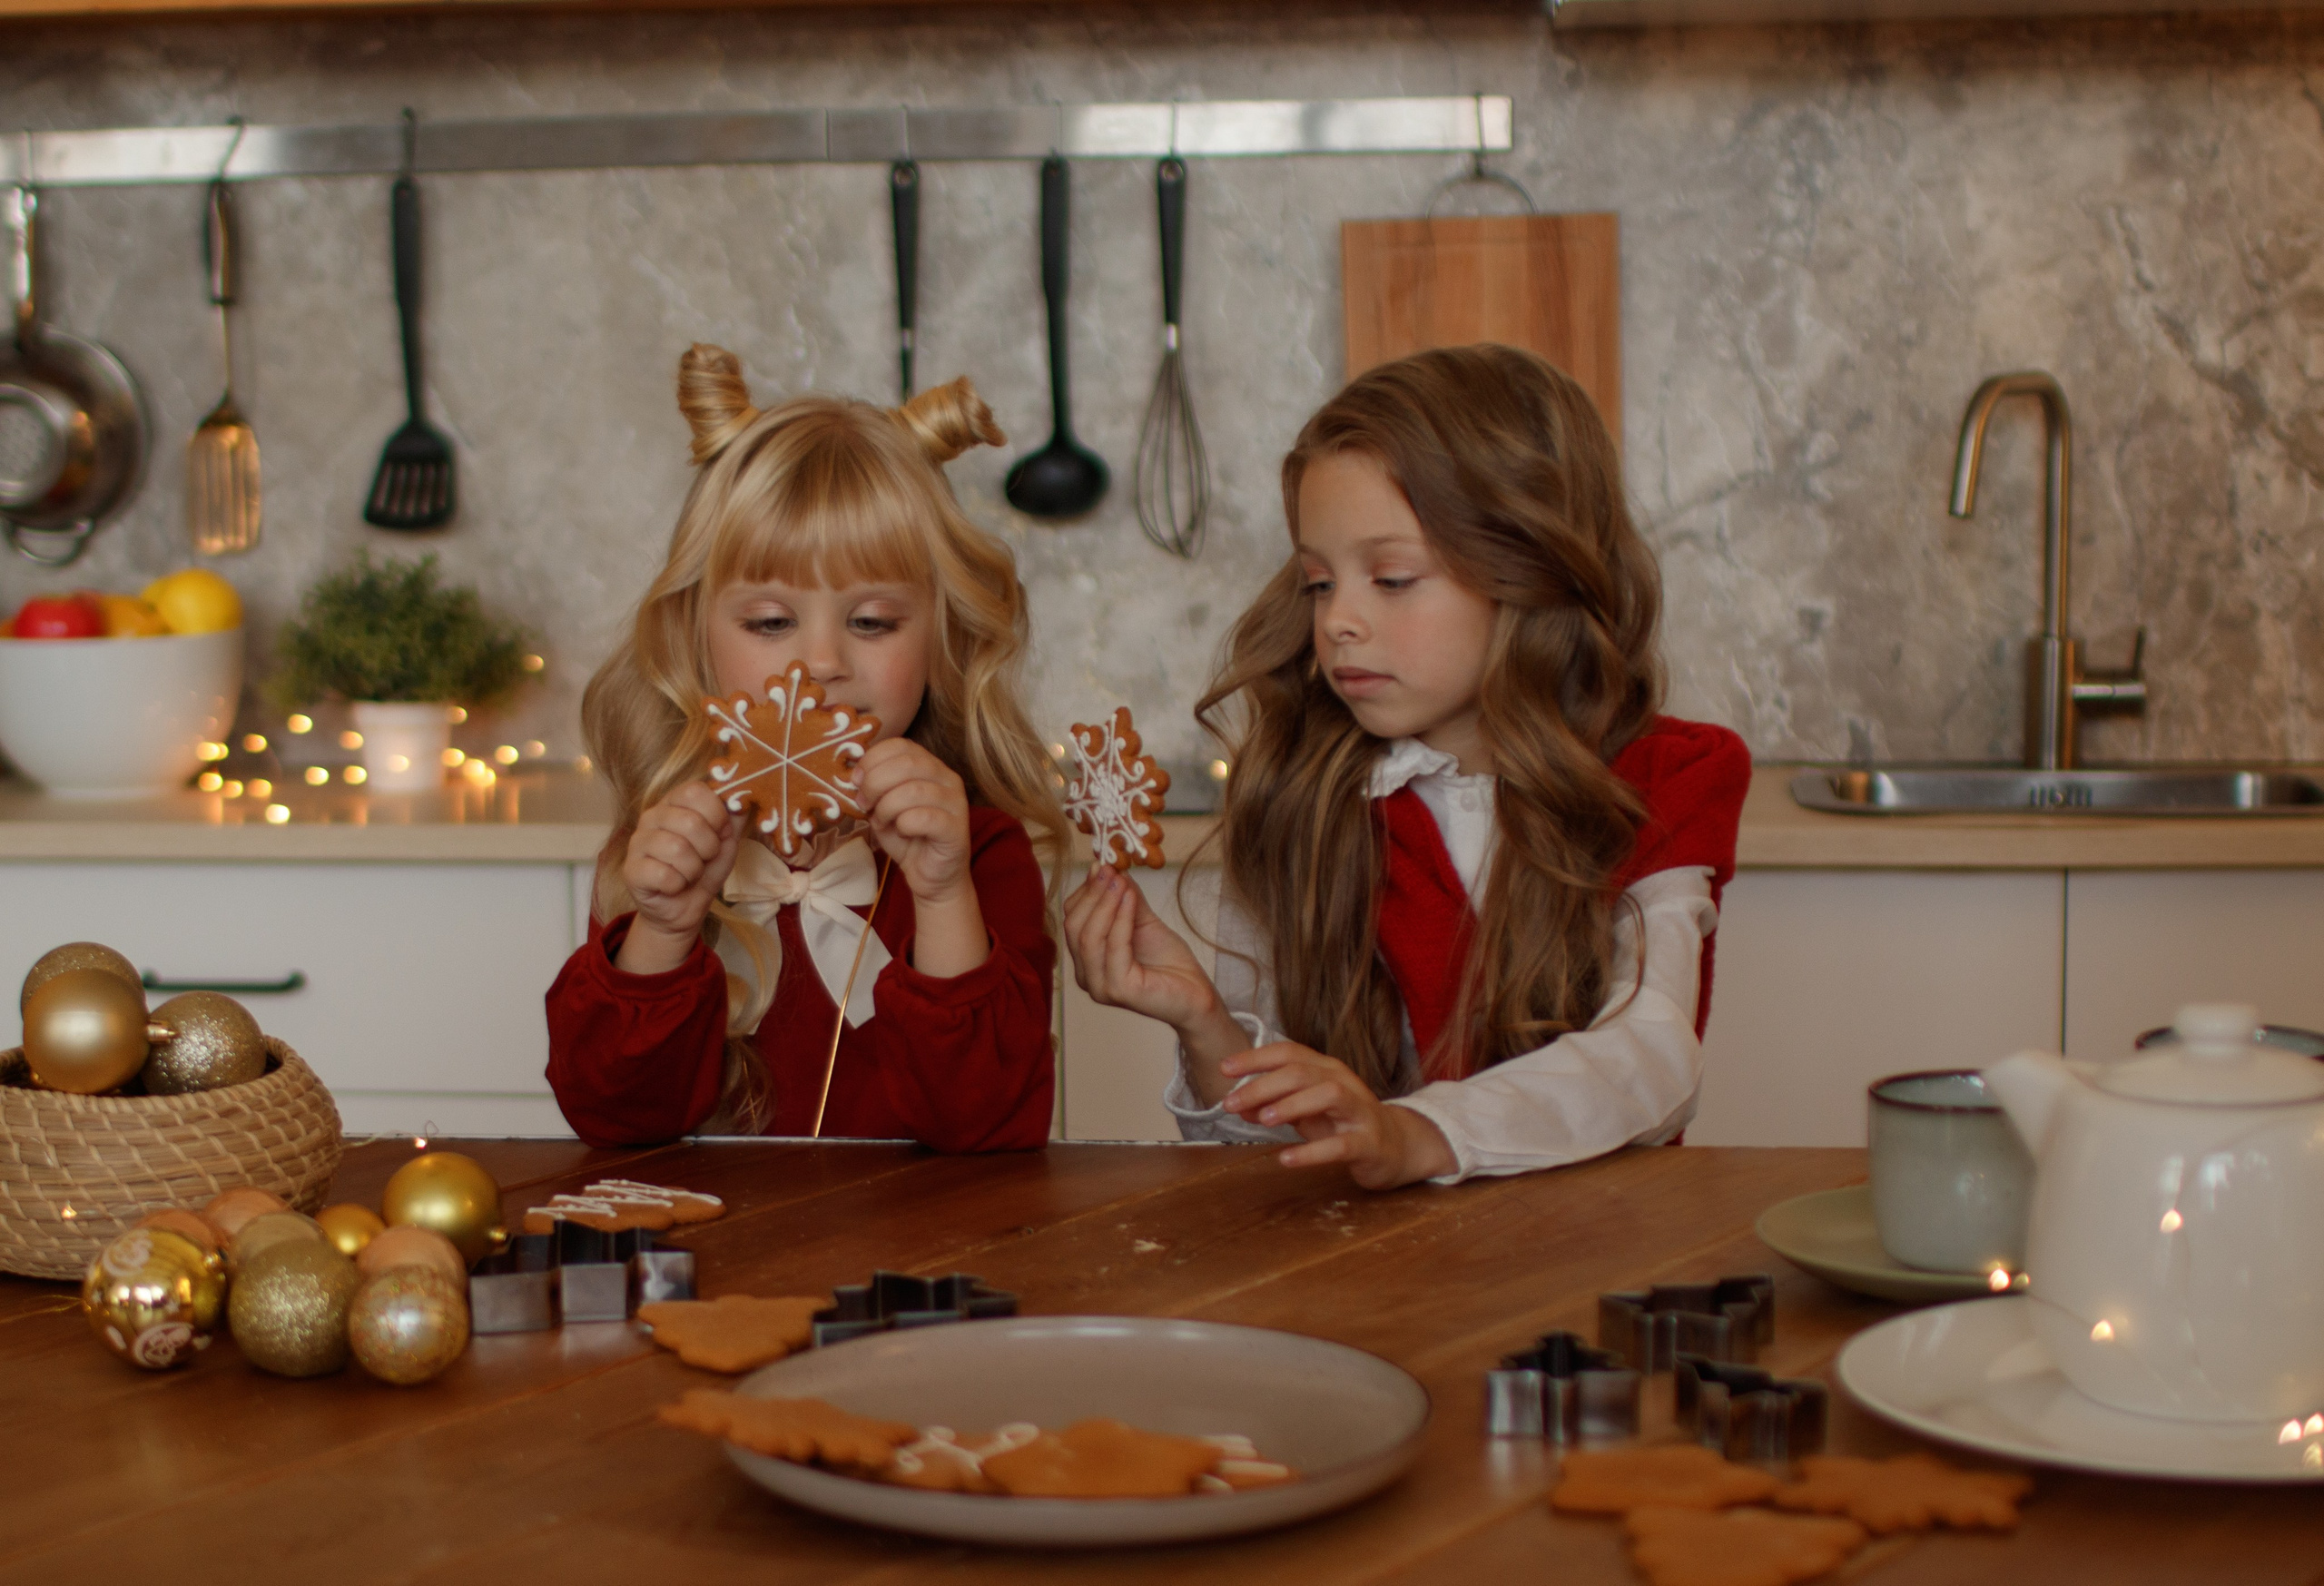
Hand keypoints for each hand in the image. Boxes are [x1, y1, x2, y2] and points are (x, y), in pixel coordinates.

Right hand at [617, 781, 739, 973]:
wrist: (684, 907)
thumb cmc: (704, 869)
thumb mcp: (726, 842)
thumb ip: (733, 818)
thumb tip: (741, 798)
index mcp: (675, 802)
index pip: (695, 790)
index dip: (716, 814)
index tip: (718, 832)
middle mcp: (652, 816)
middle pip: (690, 821)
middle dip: (709, 848)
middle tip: (703, 859)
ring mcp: (637, 842)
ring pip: (677, 849)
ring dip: (694, 869)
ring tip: (688, 873)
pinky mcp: (631, 869)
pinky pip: (664, 874)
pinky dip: (678, 884)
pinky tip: (673, 885)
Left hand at [854, 738, 971, 903]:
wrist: (930, 875)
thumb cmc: (906, 837)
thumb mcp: (883, 806)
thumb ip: (873, 787)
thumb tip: (855, 776)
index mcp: (929, 766)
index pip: (901, 745)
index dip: (873, 759)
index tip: (856, 780)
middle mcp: (947, 778)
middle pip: (907, 763)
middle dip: (875, 782)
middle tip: (864, 803)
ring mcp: (956, 802)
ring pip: (914, 790)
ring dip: (887, 807)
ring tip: (882, 821)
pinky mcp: (957, 828)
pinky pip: (924, 817)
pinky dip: (904, 825)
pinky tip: (902, 832)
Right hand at [1061, 868, 1218, 1029]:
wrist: (1195, 992)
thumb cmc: (1169, 961)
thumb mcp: (1142, 921)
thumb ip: (1124, 899)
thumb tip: (1109, 869)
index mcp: (1086, 960)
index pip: (1072, 919)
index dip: (1086, 891)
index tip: (1104, 866)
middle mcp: (1086, 976)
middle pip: (1075, 927)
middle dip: (1093, 894)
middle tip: (1111, 871)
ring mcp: (1099, 986)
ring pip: (1088, 938)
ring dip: (1105, 904)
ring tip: (1122, 882)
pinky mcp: (1118, 991)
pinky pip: (1113, 948)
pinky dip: (1120, 920)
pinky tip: (1130, 900)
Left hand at [1219, 1043, 1456, 1189]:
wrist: (1395, 1147)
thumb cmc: (1343, 1123)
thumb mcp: (1305, 1112)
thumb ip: (1274, 1105)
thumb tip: (1239, 1105)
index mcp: (1326, 1069)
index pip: (1288, 1053)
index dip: (1255, 1058)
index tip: (1224, 1069)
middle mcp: (1344, 1083)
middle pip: (1302, 1072)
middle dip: (1263, 1085)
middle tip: (1232, 1103)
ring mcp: (1359, 1112)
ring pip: (1327, 1095)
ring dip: (1292, 1105)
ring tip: (1263, 1120)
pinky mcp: (1369, 1143)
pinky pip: (1341, 1145)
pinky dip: (1312, 1152)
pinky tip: (1287, 1158)